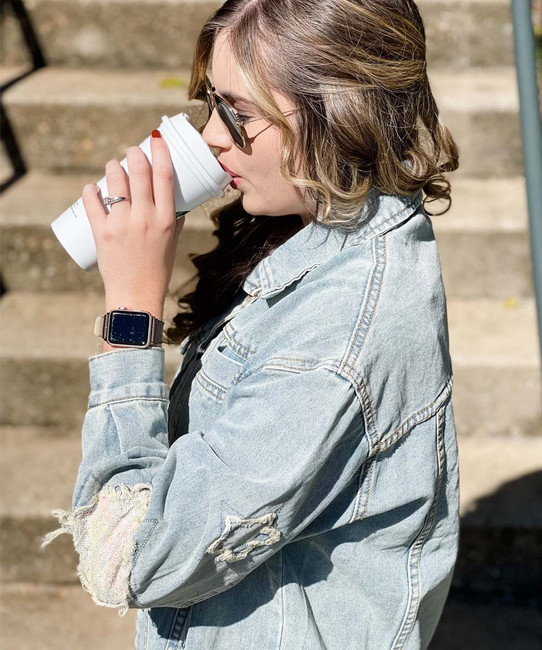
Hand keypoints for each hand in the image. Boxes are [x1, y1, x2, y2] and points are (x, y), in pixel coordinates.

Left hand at [82, 134, 184, 317]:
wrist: (136, 296)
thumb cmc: (157, 270)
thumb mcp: (172, 243)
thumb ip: (174, 221)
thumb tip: (175, 202)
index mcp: (166, 220)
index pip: (165, 176)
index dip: (161, 153)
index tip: (156, 141)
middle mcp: (146, 218)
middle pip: (140, 173)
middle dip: (134, 154)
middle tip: (131, 151)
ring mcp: (123, 225)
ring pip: (116, 182)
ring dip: (113, 167)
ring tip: (113, 166)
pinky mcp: (103, 233)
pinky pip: (93, 202)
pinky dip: (90, 190)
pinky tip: (91, 187)